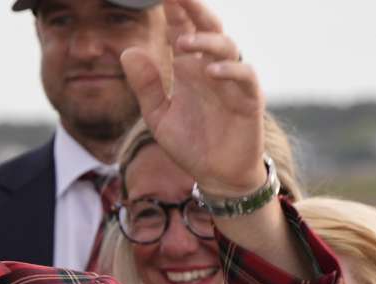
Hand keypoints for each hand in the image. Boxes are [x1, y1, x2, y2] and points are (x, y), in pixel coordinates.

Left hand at [121, 0, 264, 196]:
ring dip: (205, 41)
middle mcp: (211, 69)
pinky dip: (229, 70)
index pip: (182, 30)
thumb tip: (127, 52)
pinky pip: (244, 76)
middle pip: (207, 28)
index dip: (174, 10)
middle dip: (194, 9)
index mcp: (189, 69)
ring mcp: (231, 82)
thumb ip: (145, 85)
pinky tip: (210, 70)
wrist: (215, 176)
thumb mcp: (158, 115)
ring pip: (226, 47)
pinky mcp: (248, 100)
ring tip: (182, 42)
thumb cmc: (190, 143)